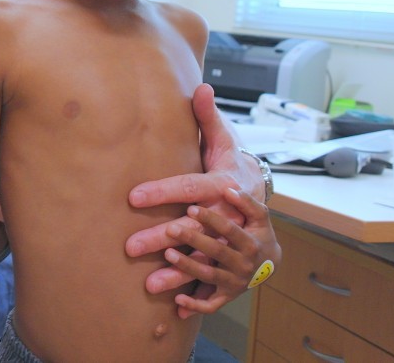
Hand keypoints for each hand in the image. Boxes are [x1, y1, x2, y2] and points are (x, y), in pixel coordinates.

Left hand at [126, 84, 267, 291]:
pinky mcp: (235, 268)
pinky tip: (177, 307)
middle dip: (162, 239)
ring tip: (148, 285)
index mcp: (224, 186)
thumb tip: (199, 86)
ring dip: (177, 274)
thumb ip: (207, 118)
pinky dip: (200, 299)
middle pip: (192, 230)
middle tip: (129, 247)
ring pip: (204, 262)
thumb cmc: (234, 169)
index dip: (162, 190)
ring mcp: (236, 245)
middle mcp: (231, 218)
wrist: (264, 206)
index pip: (189, 187)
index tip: (132, 196)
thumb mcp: (224, 142)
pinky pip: (219, 287)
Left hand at [164, 188, 280, 317]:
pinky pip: (210, 305)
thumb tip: (229, 189)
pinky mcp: (226, 295)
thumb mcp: (260, 217)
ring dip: (188, 267)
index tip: (191, 208)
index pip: (229, 229)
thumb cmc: (259, 234)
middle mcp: (243, 265)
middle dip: (193, 240)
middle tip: (170, 229)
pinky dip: (194, 306)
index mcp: (251, 244)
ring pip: (209, 276)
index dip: (211, 219)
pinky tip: (177, 299)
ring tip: (168, 254)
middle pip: (216, 252)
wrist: (270, 264)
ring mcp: (234, 282)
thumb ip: (247, 202)